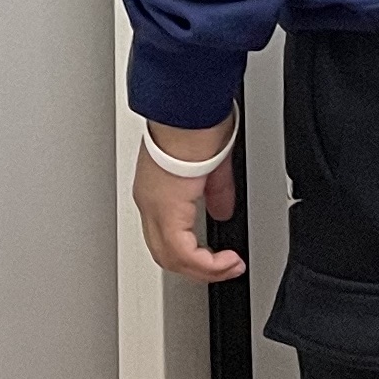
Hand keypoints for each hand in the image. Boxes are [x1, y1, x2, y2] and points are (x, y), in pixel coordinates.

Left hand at [132, 121, 245, 282]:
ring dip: (204, 270)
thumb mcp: (210, 164)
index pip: (166, 235)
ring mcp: (154, 206)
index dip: (191, 253)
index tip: (217, 256)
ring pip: (170, 257)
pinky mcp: (166, 209)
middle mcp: (149, 201)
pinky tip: (226, 261)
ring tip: (229, 267)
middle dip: (197, 269)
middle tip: (224, 269)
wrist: (190, 108)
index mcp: (157, 189)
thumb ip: (215, 193)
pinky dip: (207, 264)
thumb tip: (222, 212)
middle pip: (165, 253)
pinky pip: (183, 252)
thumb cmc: (196, 121)